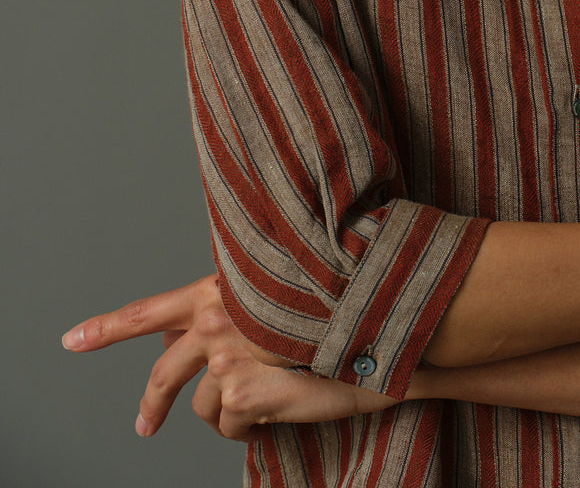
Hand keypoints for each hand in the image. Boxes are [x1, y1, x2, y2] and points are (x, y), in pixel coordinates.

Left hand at [61, 275, 397, 439]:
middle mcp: (216, 319)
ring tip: (257, 413)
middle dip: (152, 403)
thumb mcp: (282, 286)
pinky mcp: (242, 391)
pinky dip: (246, 427)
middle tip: (143, 425)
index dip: (107, 327)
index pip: (151, 310)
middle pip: (166, 372)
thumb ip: (246, 300)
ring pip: (203, 405)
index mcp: (221, 288)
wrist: (374, 313)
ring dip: (225, 413)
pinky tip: (272, 415)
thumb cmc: (338, 292)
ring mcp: (227, 357)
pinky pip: (229, 424)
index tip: (71, 339)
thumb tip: (218, 328)